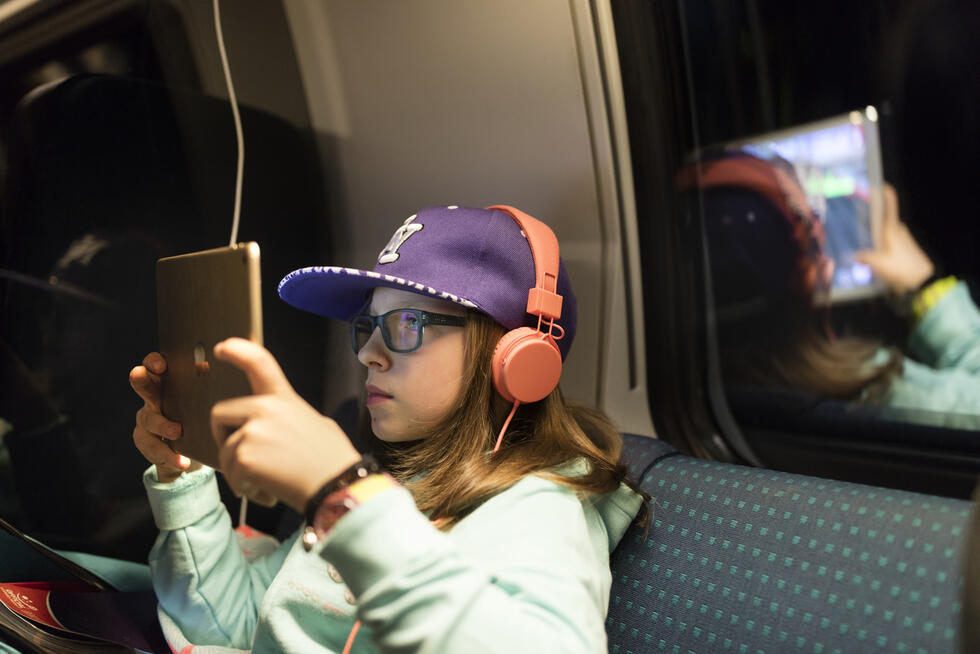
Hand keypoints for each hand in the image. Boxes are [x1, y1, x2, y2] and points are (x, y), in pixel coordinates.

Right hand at [129, 352, 199, 482]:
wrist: (188, 450)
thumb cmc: (195, 415)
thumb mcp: (200, 399)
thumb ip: (201, 383)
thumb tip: (206, 366)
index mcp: (165, 383)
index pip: (153, 366)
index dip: (153, 362)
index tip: (162, 365)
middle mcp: (151, 399)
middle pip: (142, 385)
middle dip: (141, 380)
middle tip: (140, 375)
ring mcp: (146, 420)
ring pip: (148, 419)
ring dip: (162, 425)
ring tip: (177, 432)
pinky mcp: (146, 442)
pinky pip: (154, 448)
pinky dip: (169, 455)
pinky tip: (182, 461)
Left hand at [210, 338, 360, 512]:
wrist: (337, 484)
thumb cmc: (332, 460)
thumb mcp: (317, 424)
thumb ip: (290, 419)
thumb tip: (280, 430)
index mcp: (284, 399)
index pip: (259, 363)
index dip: (238, 351)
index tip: (223, 348)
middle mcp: (265, 409)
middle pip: (220, 414)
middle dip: (223, 436)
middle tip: (241, 458)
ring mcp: (252, 432)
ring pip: (225, 452)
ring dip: (240, 472)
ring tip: (270, 481)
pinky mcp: (244, 457)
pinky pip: (231, 475)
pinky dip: (246, 489)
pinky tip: (270, 491)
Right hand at [856, 184, 933, 293]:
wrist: (922, 281)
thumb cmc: (901, 269)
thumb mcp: (878, 264)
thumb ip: (864, 257)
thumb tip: (854, 256)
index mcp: (891, 228)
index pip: (889, 203)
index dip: (884, 191)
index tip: (875, 184)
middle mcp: (897, 230)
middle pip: (882, 218)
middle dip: (870, 218)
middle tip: (854, 219)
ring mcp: (902, 239)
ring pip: (884, 231)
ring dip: (873, 235)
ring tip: (858, 240)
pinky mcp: (903, 248)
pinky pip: (887, 241)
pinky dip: (879, 245)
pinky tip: (872, 255)